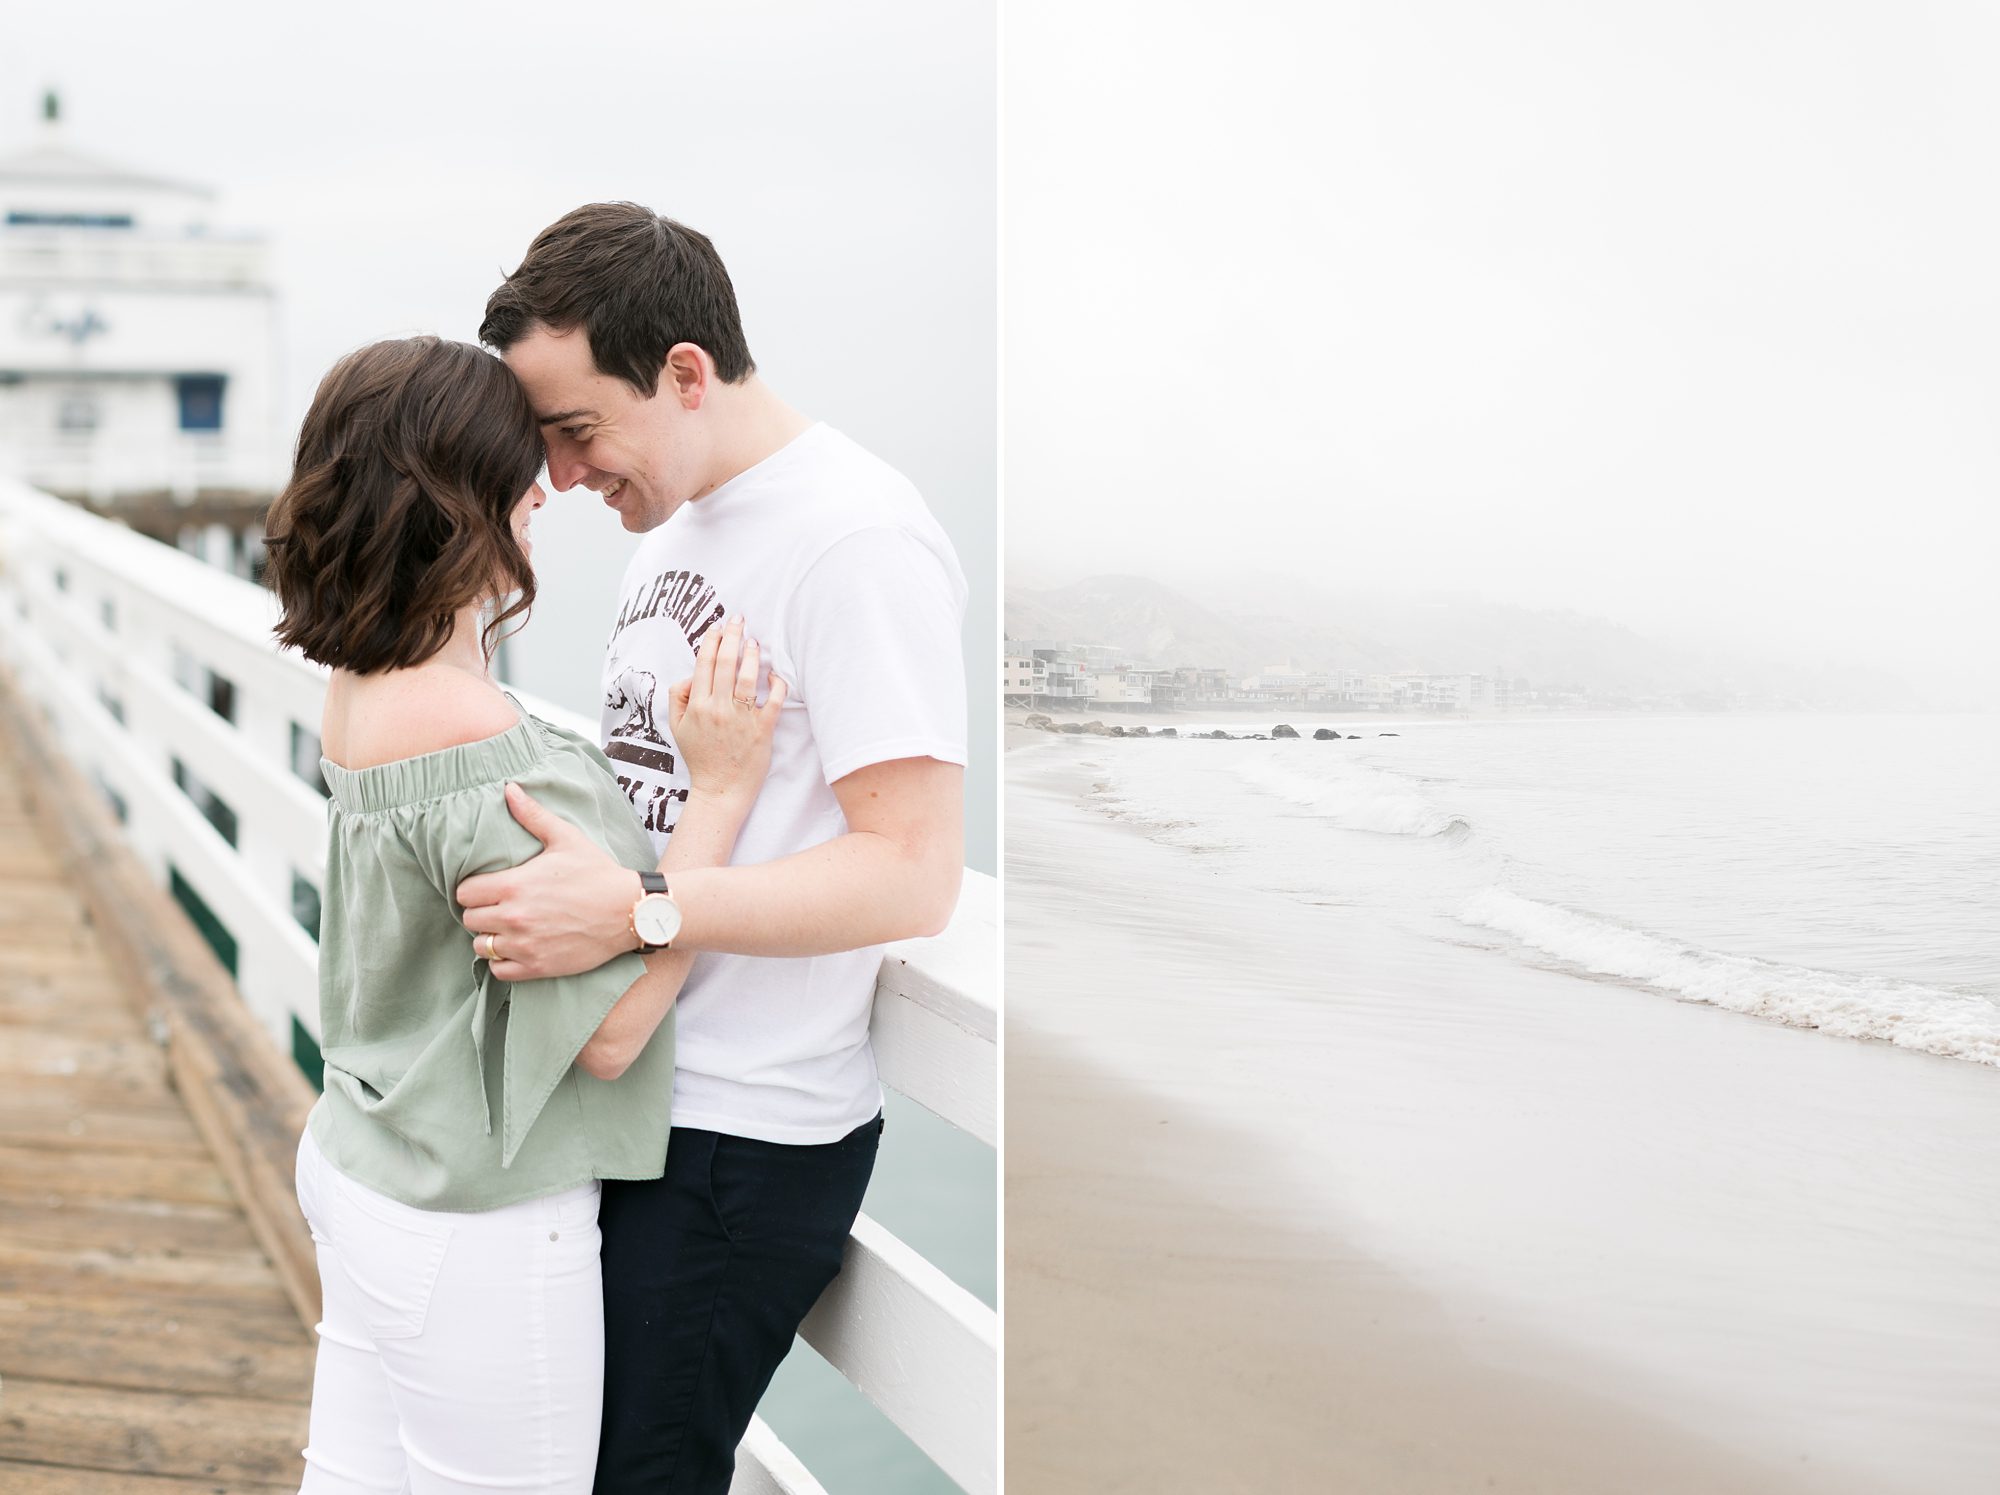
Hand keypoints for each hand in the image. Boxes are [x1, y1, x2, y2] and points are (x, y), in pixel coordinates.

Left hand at [457, 783, 642, 980]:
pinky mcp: (537, 966)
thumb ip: (533, 815)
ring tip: (507, 929)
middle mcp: (514, 917)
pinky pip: (498, 970)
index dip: (473, 889)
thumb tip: (509, 788)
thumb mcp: (566, 839)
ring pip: (480, 947)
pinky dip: (503, 962)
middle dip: (481, 912)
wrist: (629, 911)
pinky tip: (516, 948)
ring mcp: (524, 945)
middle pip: (469, 920)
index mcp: (514, 885)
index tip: (489, 888)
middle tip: (499, 907)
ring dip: (490, 938)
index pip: (464, 893)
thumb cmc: (597, 872)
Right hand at [667, 615, 787, 810]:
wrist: (720, 790)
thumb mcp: (678, 727)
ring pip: (747, 678)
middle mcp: (719, 709)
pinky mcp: (762, 730)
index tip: (717, 627)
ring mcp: (741, 719)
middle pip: (725, 664)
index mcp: (698, 706)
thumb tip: (690, 675)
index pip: (704, 665)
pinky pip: (772, 701)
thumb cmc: (701, 757)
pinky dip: (776, 684)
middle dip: (732, 636)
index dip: (711, 642)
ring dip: (751, 655)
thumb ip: (678, 698)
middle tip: (738, 619)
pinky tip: (774, 675)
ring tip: (753, 641)